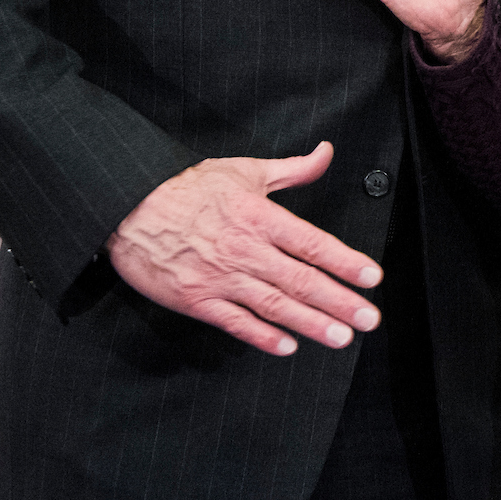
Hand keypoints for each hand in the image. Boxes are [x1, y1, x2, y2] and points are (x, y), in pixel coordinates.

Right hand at [107, 141, 383, 355]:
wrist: (127, 207)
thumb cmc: (186, 187)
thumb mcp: (244, 169)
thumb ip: (292, 169)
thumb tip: (327, 152)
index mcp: (259, 217)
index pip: (313, 243)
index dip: (345, 262)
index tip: (372, 278)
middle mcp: (245, 250)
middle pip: (301, 281)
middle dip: (339, 302)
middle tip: (369, 320)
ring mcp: (220, 278)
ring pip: (274, 306)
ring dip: (311, 324)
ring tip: (341, 338)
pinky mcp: (196, 300)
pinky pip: (234, 323)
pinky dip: (261, 337)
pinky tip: (287, 347)